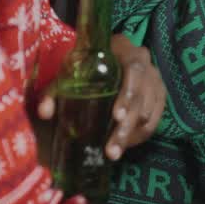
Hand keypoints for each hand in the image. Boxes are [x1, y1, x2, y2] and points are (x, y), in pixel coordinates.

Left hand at [38, 35, 164, 160]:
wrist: (104, 59)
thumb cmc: (84, 66)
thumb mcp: (67, 73)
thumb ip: (54, 91)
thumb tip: (45, 112)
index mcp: (125, 50)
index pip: (134, 69)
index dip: (128, 94)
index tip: (116, 117)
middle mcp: (146, 63)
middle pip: (142, 97)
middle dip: (127, 127)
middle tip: (111, 150)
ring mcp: (155, 79)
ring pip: (149, 112)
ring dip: (132, 135)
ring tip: (114, 153)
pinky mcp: (159, 95)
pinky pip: (156, 119)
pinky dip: (141, 135)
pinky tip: (125, 145)